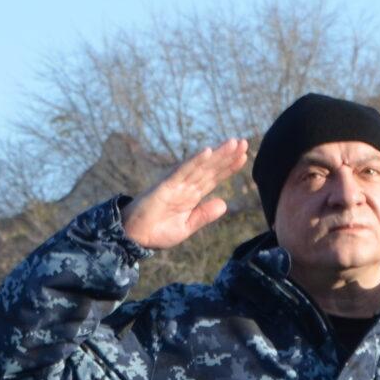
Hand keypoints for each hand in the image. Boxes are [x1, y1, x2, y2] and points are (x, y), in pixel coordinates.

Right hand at [120, 140, 250, 250]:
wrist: (135, 238)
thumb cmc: (157, 232)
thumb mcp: (186, 227)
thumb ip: (204, 215)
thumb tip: (224, 203)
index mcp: (191, 196)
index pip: (213, 178)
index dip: (228, 168)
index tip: (243, 157)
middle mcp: (185, 187)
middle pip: (210, 169)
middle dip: (227, 156)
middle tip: (244, 142)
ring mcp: (176, 184)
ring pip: (200, 166)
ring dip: (217, 154)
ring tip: (234, 143)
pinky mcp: (165, 186)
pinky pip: (182, 171)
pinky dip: (195, 161)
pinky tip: (208, 152)